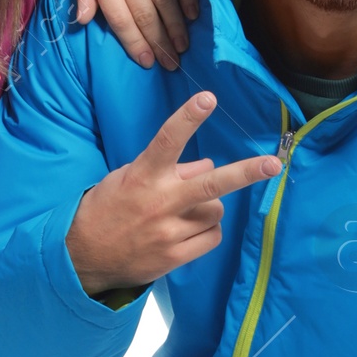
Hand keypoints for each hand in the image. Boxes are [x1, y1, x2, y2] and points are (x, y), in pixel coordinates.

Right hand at [66, 92, 280, 293]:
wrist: (82, 257)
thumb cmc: (107, 209)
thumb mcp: (128, 178)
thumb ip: (169, 170)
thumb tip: (207, 165)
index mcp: (143, 176)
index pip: (168, 141)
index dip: (189, 118)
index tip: (208, 98)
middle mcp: (159, 202)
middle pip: (211, 184)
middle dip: (245, 173)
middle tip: (274, 164)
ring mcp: (168, 232)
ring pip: (215, 211)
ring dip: (208, 207)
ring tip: (184, 212)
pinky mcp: (174, 257)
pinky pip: (212, 237)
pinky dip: (207, 231)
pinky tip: (187, 230)